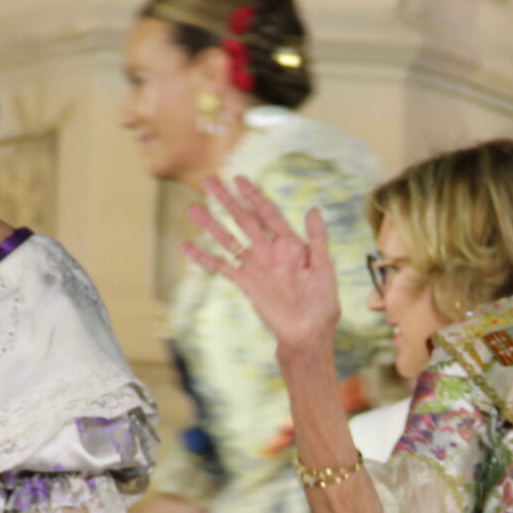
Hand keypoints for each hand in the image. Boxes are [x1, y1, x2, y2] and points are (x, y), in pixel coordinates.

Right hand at [182, 176, 340, 355]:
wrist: (308, 333)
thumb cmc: (322, 302)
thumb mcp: (324, 268)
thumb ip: (318, 239)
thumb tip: (313, 209)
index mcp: (290, 244)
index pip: (268, 213)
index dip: (254, 196)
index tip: (239, 179)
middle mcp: (269, 252)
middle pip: (244, 220)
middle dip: (227, 201)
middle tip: (208, 181)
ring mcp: (255, 267)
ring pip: (229, 240)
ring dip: (212, 224)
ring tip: (192, 208)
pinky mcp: (245, 284)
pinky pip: (222, 267)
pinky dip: (205, 257)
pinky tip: (188, 246)